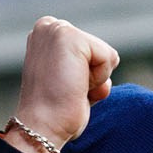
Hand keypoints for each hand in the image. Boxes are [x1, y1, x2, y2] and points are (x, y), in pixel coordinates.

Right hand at [6, 16, 119, 152]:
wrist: (42, 126)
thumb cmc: (55, 111)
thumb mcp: (69, 80)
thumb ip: (85, 66)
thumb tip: (110, 67)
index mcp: (45, 34)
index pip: (90, 50)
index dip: (85, 74)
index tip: (63, 86)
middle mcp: (49, 26)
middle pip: (98, 50)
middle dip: (91, 75)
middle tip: (68, 90)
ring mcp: (58, 29)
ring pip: (105, 54)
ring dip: (96, 79)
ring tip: (72, 89)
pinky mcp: (71, 37)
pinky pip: (109, 58)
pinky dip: (99, 79)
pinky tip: (77, 87)